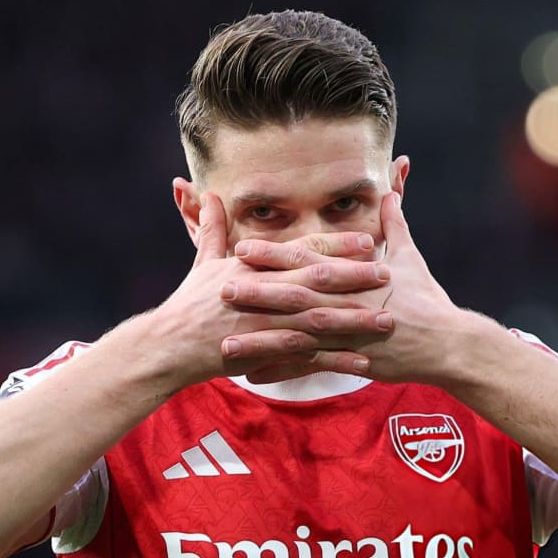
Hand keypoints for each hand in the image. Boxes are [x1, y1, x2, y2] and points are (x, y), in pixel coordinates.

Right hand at [150, 193, 394, 387]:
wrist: (169, 345)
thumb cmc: (188, 304)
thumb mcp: (202, 263)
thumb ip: (213, 230)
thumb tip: (207, 194)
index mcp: (253, 267)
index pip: (301, 251)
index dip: (336, 246)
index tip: (368, 242)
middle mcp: (262, 292)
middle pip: (317, 281)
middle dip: (355, 278)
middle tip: (389, 275)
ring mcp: (264, 324)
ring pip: (318, 319)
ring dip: (354, 321)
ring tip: (386, 321)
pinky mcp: (263, 353)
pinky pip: (305, 357)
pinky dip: (334, 360)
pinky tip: (361, 363)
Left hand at [225, 192, 461, 384]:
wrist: (448, 343)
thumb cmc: (428, 299)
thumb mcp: (411, 257)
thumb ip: (394, 224)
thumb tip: (389, 191)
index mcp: (354, 275)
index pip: (307, 260)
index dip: (274, 254)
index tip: (242, 249)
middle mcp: (347, 302)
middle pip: (295, 295)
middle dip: (257, 291)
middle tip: (221, 287)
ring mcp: (348, 334)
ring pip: (297, 335)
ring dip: (261, 338)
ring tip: (227, 341)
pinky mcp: (352, 361)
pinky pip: (310, 368)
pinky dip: (282, 371)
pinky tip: (254, 376)